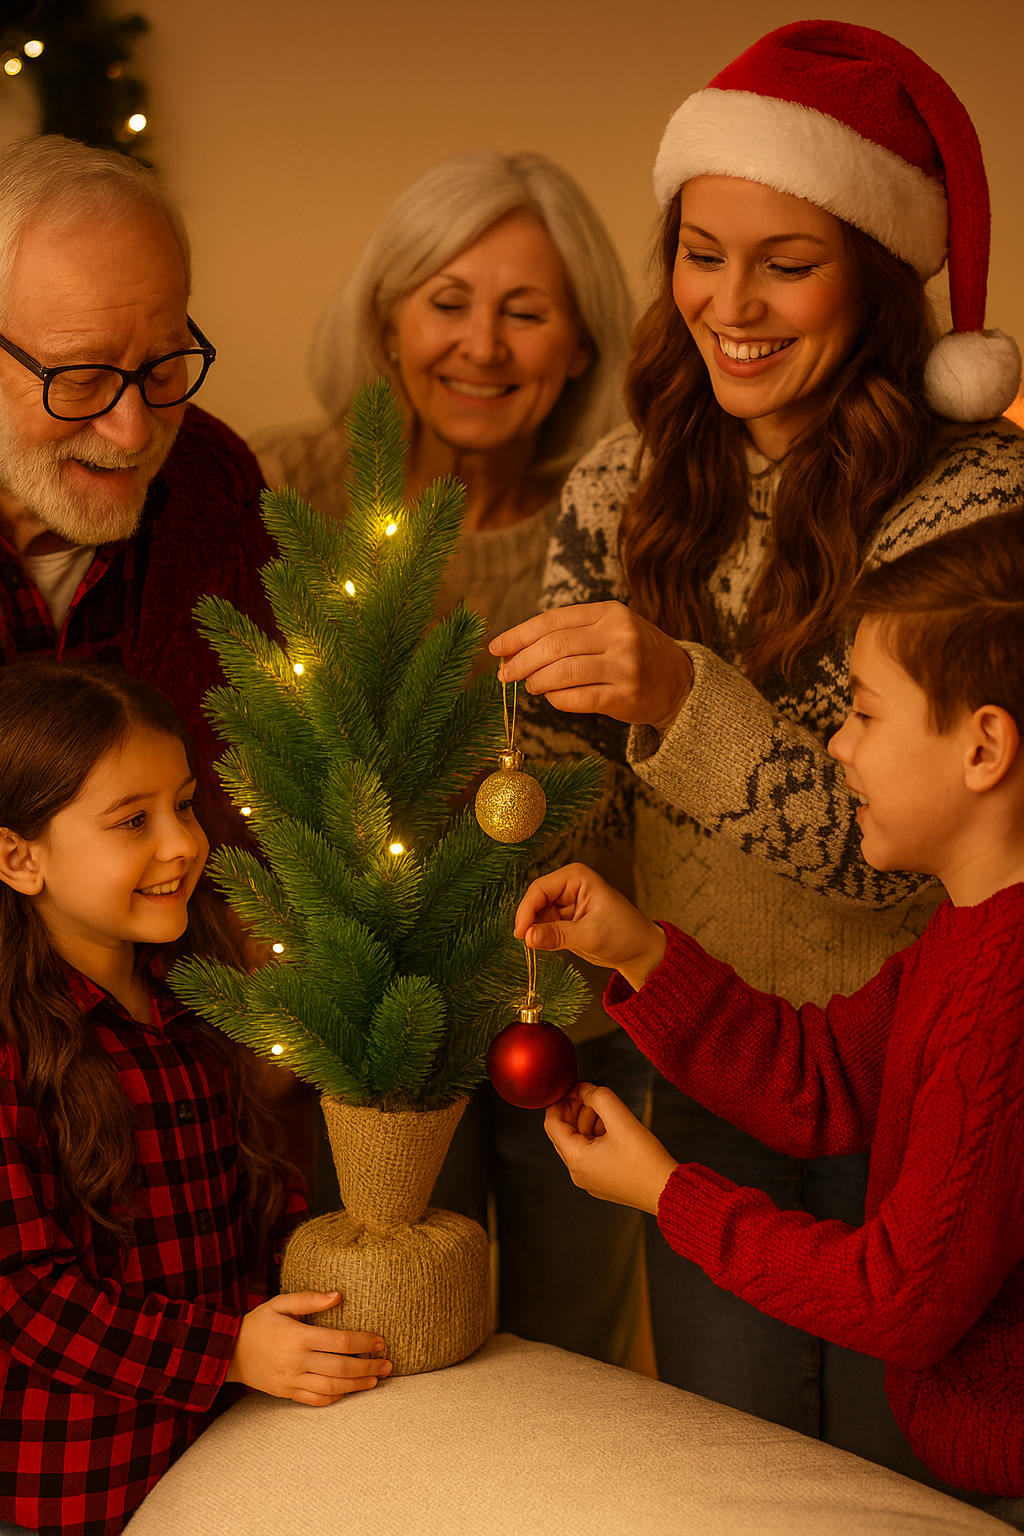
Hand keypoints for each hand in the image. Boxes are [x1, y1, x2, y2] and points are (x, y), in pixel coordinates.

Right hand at [225, 1291, 391, 1405]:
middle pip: (341, 1368)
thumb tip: (338, 1295)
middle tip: (388, 1364)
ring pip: (332, 1388)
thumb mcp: (279, 1303)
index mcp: (299, 1337)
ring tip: (376, 1379)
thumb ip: (309, 1299)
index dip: (364, 1342)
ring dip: (357, 1385)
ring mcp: (292, 1381)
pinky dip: (335, 1398)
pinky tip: (349, 1392)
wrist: (227, 1351)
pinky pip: (315, 1400)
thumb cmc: (257, 1323)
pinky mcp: (287, 1393)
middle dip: (368, 1366)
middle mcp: (297, 1361)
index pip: (341, 1341)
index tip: (381, 1342)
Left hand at [489, 601, 692, 732]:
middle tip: (504, 674)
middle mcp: (619, 635)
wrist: (679, 681)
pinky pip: (578, 699)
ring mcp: (625, 666)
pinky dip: (557, 700)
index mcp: (610, 612)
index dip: (519, 635)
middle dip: (521, 661)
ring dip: (537, 681)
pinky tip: (551, 698)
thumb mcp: (609, 630)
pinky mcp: (625, 696)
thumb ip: (568, 634)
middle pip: (554, 647)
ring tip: (529, 686)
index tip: (496, 648)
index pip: (552, 621)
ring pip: (563, 673)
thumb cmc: (632, 653)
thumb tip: (513, 649)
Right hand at [514, 862, 665, 991]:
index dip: (526, 910)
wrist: (640, 951)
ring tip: (540, 946)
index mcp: (576, 877)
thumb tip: (527, 937)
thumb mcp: (589, 936)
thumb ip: (556, 935)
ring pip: (536, 915)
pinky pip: (544, 925)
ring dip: (535, 930)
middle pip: (535, 901)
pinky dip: (541, 936)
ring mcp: (565, 902)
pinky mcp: (565, 919)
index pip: (539, 889)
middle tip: (527, 943)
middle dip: (530, 921)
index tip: (521, 933)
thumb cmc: (624, 935)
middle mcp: (568, 886)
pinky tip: (546, 945)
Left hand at [545, 1083, 677, 1214]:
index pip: (551, 1124)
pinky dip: (596, 1136)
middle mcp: (577, 1173)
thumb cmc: (646, 1161)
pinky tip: (613, 1127)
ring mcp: (590, 1180)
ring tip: (606, 1110)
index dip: (560, 1101)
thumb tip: (584, 1090)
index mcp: (576, 1159)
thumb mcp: (621, 1120)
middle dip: (575, 1110)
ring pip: (578, 1142)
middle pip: (564, 1133)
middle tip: (590, 1094)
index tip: (574, 1088)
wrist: (667, 1192)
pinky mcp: (602, 1182)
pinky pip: (590, 1154)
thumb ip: (599, 1098)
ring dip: (587, 1121)